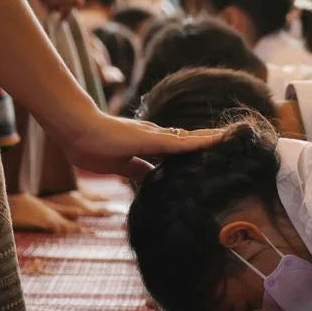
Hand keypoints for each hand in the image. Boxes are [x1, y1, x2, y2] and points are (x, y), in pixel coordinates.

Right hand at [63, 113, 221, 179]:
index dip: (198, 152)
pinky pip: (182, 142)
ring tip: (237, 138)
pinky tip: (219, 140)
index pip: (180, 151)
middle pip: (192, 142)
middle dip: (213, 143)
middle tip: (236, 143)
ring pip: (192, 139)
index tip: (216, 156)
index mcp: (148, 146)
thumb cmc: (91, 146)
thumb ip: (136, 170)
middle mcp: (156, 137)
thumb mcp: (119, 166)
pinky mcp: (151, 139)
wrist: (75, 130)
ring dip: (215, 140)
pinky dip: (202, 141)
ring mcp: (155, 136)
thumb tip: (151, 179)